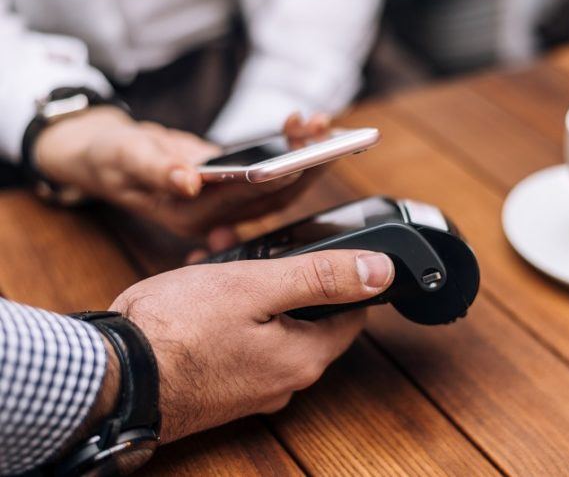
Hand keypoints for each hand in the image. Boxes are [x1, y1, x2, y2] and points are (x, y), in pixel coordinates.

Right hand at [34, 106, 331, 235]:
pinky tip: (300, 126)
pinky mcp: (236, 188)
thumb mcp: (127, 159)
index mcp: (193, 217)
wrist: (112, 160)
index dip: (276, 179)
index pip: (245, 200)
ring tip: (320, 123)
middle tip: (327, 134)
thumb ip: (157, 170)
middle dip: (306, 165)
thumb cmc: (114, 160)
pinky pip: (274, 174)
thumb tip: (188, 181)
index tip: (303, 157)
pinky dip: (291, 151)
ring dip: (306, 156)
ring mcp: (229, 204)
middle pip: (275, 197)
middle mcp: (218, 217)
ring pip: (281, 187)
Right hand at [108, 250, 393, 442]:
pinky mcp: (222, 389)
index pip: (351, 315)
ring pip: (270, 326)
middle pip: (308, 318)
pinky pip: (240, 342)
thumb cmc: (179, 328)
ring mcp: (251, 389)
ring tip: (223, 261)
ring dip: (254, 290)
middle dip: (289, 278)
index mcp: (304, 358)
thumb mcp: (257, 286)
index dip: (344, 279)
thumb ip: (321, 278)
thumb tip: (380, 271)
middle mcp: (284, 381)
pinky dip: (229, 313)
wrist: (115, 377)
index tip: (325, 255)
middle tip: (261, 252)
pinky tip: (202, 290)